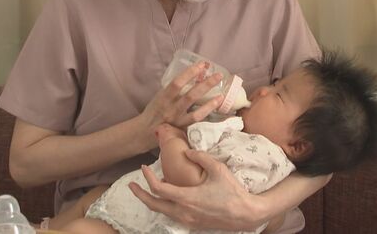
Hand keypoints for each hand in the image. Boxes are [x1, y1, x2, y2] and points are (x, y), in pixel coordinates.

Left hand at [128, 149, 263, 230]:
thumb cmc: (232, 191)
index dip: (147, 178)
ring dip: (152, 200)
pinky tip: (167, 198)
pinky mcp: (193, 224)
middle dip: (139, 195)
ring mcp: (187, 220)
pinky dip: (164, 206)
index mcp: (186, 198)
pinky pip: (172, 215)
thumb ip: (200, 157)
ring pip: (161, 212)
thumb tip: (187, 151)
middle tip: (131, 185)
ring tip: (147, 190)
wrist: (245, 214)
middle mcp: (183, 212)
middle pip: (153, 205)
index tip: (144, 167)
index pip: (158, 189)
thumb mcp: (218, 169)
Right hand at [137, 62, 223, 149]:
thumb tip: (191, 75)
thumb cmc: (153, 111)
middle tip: (219, 75)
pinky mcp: (182, 129)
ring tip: (222, 94)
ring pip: (196, 111)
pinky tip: (216, 105)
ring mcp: (178, 120)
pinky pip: (196, 121)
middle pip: (190, 96)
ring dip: (210, 102)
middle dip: (206, 84)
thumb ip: (173, 89)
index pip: (177, 83)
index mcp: (163, 97)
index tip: (202, 64)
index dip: (190, 73)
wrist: (143, 132)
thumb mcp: (159, 96)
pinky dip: (207, 112)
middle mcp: (171, 109)